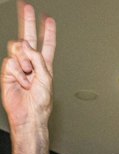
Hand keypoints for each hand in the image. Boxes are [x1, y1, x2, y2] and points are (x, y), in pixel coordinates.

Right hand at [2, 3, 55, 153]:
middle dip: (28, 22)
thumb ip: (39, 60)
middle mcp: (31, 64)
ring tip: (28, 77)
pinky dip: (18, 73)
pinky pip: (11, 62)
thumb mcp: (46, 80)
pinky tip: (21, 83)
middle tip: (26, 7)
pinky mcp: (8, 72)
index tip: (49, 20)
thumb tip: (27, 46)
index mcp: (44, 66)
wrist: (28, 116)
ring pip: (18, 49)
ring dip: (25, 62)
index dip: (48, 33)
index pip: (47, 45)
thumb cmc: (40, 104)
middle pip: (29, 38)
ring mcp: (19, 66)